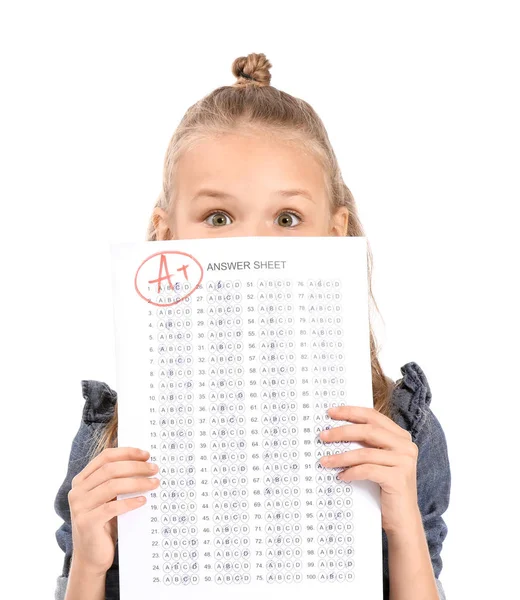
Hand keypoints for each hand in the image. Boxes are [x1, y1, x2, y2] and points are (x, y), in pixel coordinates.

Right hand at [67, 447, 159, 574]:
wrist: (91, 557)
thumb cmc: (104, 524)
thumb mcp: (109, 499)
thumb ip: (117, 481)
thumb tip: (146, 464)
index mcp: (82, 480)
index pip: (105, 457)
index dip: (127, 452)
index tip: (147, 454)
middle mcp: (77, 491)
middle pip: (110, 469)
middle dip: (136, 467)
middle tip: (154, 469)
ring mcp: (80, 507)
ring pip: (112, 486)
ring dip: (137, 482)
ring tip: (154, 484)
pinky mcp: (87, 523)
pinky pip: (112, 507)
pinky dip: (129, 502)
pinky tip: (143, 500)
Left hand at [319, 405, 419, 533]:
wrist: (402, 519)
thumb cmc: (385, 487)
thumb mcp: (377, 460)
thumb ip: (366, 443)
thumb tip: (334, 430)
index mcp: (400, 436)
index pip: (373, 416)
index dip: (351, 412)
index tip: (330, 412)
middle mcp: (406, 445)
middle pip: (368, 430)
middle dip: (342, 431)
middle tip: (323, 436)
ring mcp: (404, 462)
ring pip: (365, 453)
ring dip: (341, 456)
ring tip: (325, 461)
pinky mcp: (398, 478)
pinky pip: (367, 470)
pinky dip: (351, 472)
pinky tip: (341, 476)